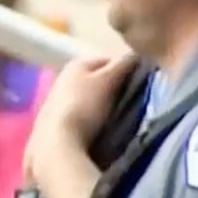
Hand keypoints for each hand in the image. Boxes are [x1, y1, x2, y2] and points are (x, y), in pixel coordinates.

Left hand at [24, 54, 137, 183]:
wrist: (56, 145)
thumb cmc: (85, 107)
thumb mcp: (108, 80)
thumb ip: (123, 64)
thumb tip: (137, 52)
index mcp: (76, 64)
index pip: (109, 60)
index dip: (128, 70)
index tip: (143, 86)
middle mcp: (63, 78)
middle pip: (98, 80)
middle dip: (115, 90)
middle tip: (133, 105)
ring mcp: (56, 102)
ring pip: (89, 99)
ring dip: (103, 107)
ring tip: (119, 122)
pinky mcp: (54, 123)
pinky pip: (81, 116)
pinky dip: (91, 121)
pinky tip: (100, 133)